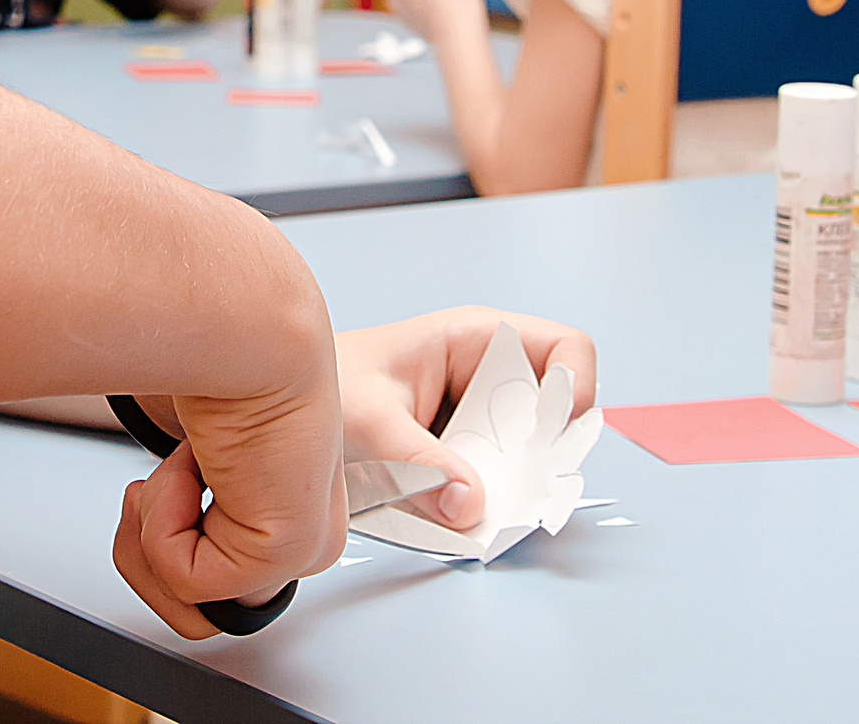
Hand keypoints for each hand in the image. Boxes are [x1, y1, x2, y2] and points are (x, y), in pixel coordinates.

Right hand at [111, 333, 345, 639]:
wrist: (243, 328)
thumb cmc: (222, 367)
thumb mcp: (194, 456)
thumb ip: (186, 504)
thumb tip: (160, 507)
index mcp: (295, 516)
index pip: (219, 587)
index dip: (165, 543)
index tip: (175, 480)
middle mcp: (307, 539)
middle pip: (196, 611)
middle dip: (147, 548)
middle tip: (154, 490)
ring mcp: (300, 552)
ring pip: (188, 602)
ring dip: (155, 529)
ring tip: (183, 471)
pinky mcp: (281, 552)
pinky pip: (186, 577)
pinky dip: (163, 519)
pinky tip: (197, 466)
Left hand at [333, 307, 596, 530]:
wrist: (283, 407)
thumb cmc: (325, 385)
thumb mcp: (368, 421)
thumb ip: (417, 463)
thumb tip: (470, 505)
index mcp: (475, 340)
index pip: (564, 348)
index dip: (576, 387)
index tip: (553, 435)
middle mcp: (487, 375)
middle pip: (553, 414)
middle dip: (544, 456)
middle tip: (520, 494)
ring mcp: (478, 416)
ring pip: (528, 454)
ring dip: (515, 488)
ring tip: (481, 512)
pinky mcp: (464, 453)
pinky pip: (497, 480)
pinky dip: (488, 503)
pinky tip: (459, 518)